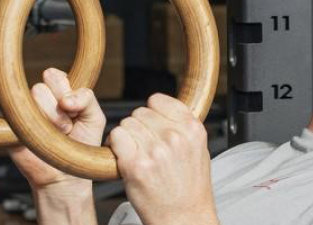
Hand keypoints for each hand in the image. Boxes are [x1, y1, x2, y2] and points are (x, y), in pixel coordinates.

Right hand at [8, 68, 106, 190]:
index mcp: (56, 92)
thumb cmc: (80, 148)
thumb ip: (87, 98)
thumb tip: (66, 99)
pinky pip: (15, 116)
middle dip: (57, 110)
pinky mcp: (8, 125)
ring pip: (28, 102)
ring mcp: (21, 111)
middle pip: (40, 87)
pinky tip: (37, 139)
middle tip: (65, 127)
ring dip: (47, 120)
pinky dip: (31, 129)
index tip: (73, 111)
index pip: (53, 76)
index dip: (65, 91)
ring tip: (53, 135)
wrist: (65, 176)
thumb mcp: (94, 118)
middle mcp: (37, 100)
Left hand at [108, 93, 218, 224]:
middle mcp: (175, 137)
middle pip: (139, 112)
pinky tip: (125, 158)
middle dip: (138, 127)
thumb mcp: (197, 149)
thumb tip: (158, 105)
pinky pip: (116, 137)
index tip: (152, 125)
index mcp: (192, 129)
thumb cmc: (189, 188)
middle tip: (144, 146)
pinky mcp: (135, 164)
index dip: (151, 112)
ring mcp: (155, 150)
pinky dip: (115, 146)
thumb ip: (181, 125)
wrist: (184, 218)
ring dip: (126, 137)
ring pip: (125, 124)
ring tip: (137, 154)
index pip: (158, 100)